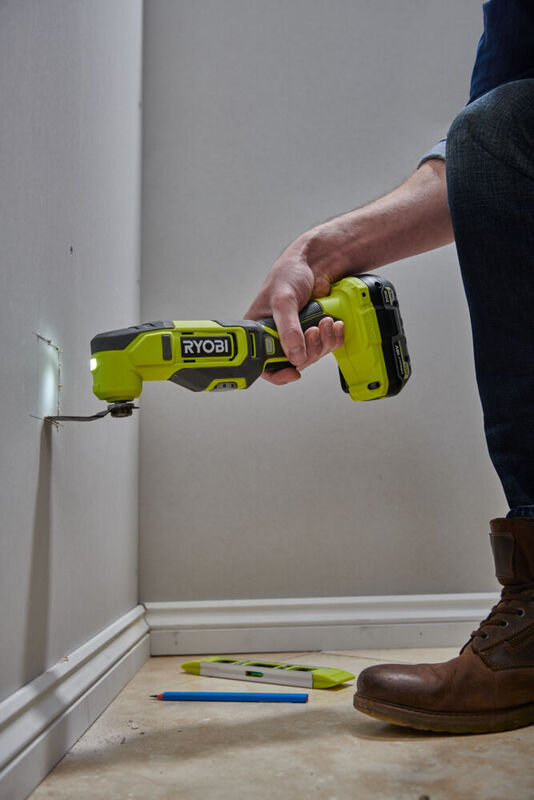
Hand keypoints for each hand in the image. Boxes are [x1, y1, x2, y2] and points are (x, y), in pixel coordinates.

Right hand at [244, 232, 344, 383]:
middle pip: (292, 363)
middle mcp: (276, 337)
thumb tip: (294, 355)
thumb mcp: (283, 300)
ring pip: (311, 356)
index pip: (263, 365)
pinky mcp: (315, 333)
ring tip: (324, 321)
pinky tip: (333, 324)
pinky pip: (326, 347)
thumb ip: (288, 329)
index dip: (278, 373)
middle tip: (311, 332)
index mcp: (258, 331)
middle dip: (307, 351)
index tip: (292, 371)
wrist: (315, 262)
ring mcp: (297, 336)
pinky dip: (334, 338)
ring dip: (323, 342)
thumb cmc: (288, 274)